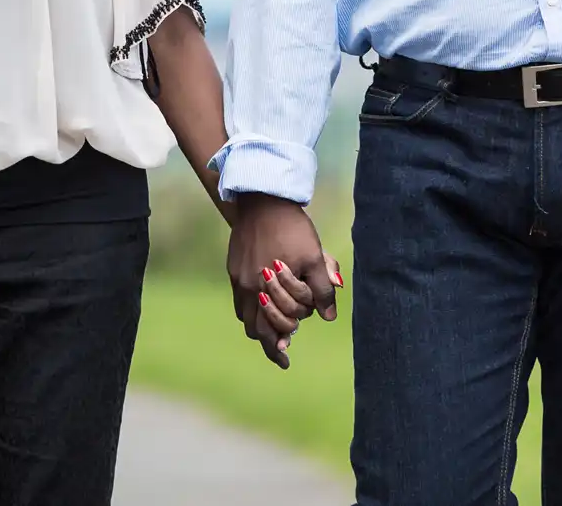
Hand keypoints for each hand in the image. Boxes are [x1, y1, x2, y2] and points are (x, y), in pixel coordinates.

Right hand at [226, 193, 342, 369]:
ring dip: (259, 324)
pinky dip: (251, 307)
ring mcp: (237, 276)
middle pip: (253, 328)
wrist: (264, 199)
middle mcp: (246, 287)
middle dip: (269, 341)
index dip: (277, 350)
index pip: (269, 331)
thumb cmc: (293, 229)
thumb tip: (327, 317)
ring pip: (244, 315)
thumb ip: (322, 289)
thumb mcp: (315, 257)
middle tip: (282, 347)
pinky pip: (239, 297)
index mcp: (265, 289)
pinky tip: (264, 302)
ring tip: (274, 328)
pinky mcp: (234, 265)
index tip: (286, 361)